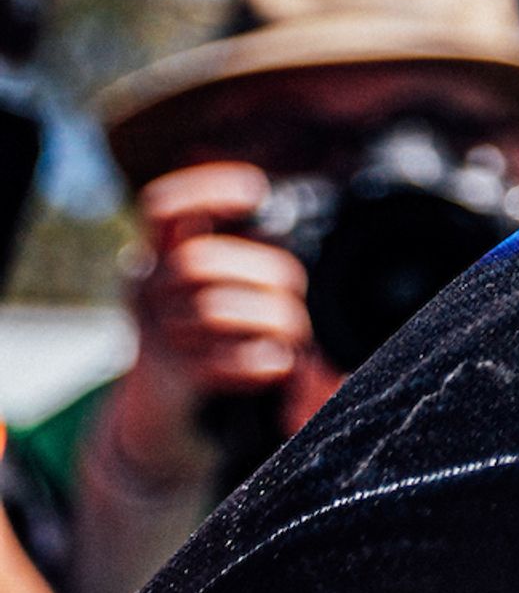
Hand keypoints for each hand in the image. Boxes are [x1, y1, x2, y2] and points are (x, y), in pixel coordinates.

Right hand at [108, 163, 311, 488]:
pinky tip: (278, 363)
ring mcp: (153, 331)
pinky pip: (216, 363)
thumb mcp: (217, 278)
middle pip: (196, 263)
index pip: (159, 206)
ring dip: (270, 320)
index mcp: (162, 250)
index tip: (257, 192)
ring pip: (211, 312)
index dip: (203, 192)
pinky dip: (258, 363)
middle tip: (294, 289)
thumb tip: (289, 210)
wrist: (166, 400)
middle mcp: (148, 285)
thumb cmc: (211, 325)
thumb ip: (242, 245)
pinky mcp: (169, 376)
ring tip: (295, 331)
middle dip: (263, 272)